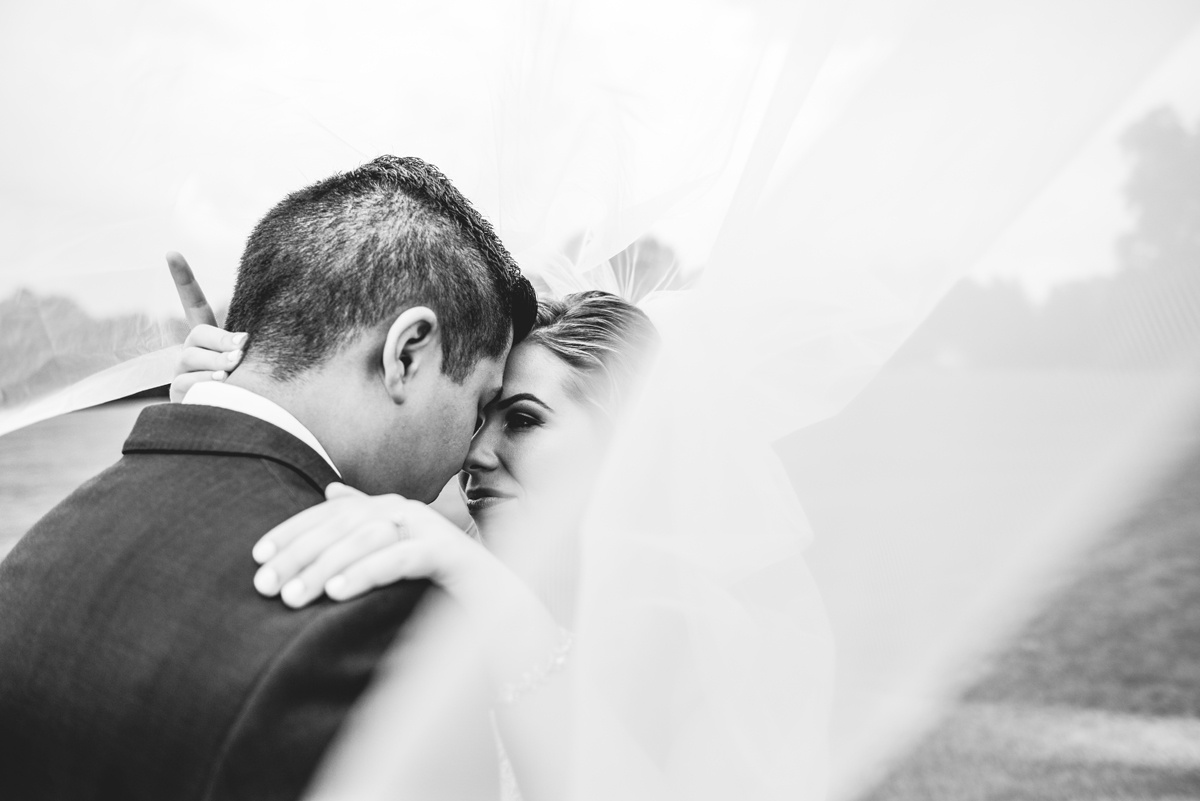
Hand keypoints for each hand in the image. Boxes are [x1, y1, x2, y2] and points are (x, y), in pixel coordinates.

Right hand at [167, 251, 248, 401]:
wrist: (239, 421)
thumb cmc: (255, 385)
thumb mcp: (253, 360)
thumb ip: (245, 345)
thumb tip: (241, 341)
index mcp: (210, 337)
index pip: (193, 303)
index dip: (183, 278)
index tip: (171, 252)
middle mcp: (192, 350)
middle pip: (197, 333)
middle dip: (220, 341)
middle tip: (241, 351)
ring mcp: (182, 371)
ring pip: (191, 358)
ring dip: (215, 364)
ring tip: (230, 373)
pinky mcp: (178, 393)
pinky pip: (187, 383)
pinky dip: (205, 384)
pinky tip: (220, 387)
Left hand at [252, 483, 489, 607]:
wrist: (499, 604)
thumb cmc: (441, 582)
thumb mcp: (395, 552)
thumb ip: (365, 523)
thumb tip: (331, 490)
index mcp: (390, 508)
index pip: (331, 513)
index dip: (292, 532)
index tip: (257, 558)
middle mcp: (407, 510)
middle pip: (342, 525)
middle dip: (299, 555)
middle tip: (265, 587)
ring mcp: (429, 528)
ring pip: (366, 540)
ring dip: (325, 567)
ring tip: (294, 597)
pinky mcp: (446, 553)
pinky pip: (398, 559)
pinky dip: (365, 573)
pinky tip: (336, 593)